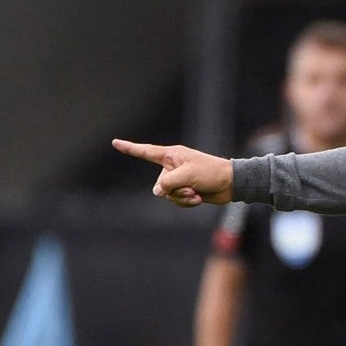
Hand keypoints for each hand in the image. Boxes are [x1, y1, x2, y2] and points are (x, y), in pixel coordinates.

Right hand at [112, 139, 232, 206]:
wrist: (231, 184)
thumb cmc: (211, 173)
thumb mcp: (187, 175)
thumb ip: (168, 182)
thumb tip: (158, 192)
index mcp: (172, 155)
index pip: (146, 152)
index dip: (130, 148)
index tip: (115, 142)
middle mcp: (173, 166)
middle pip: (160, 185)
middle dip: (175, 190)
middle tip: (192, 187)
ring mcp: (179, 179)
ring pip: (168, 195)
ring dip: (182, 198)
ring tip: (197, 193)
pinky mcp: (186, 190)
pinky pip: (177, 201)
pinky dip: (187, 202)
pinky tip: (199, 198)